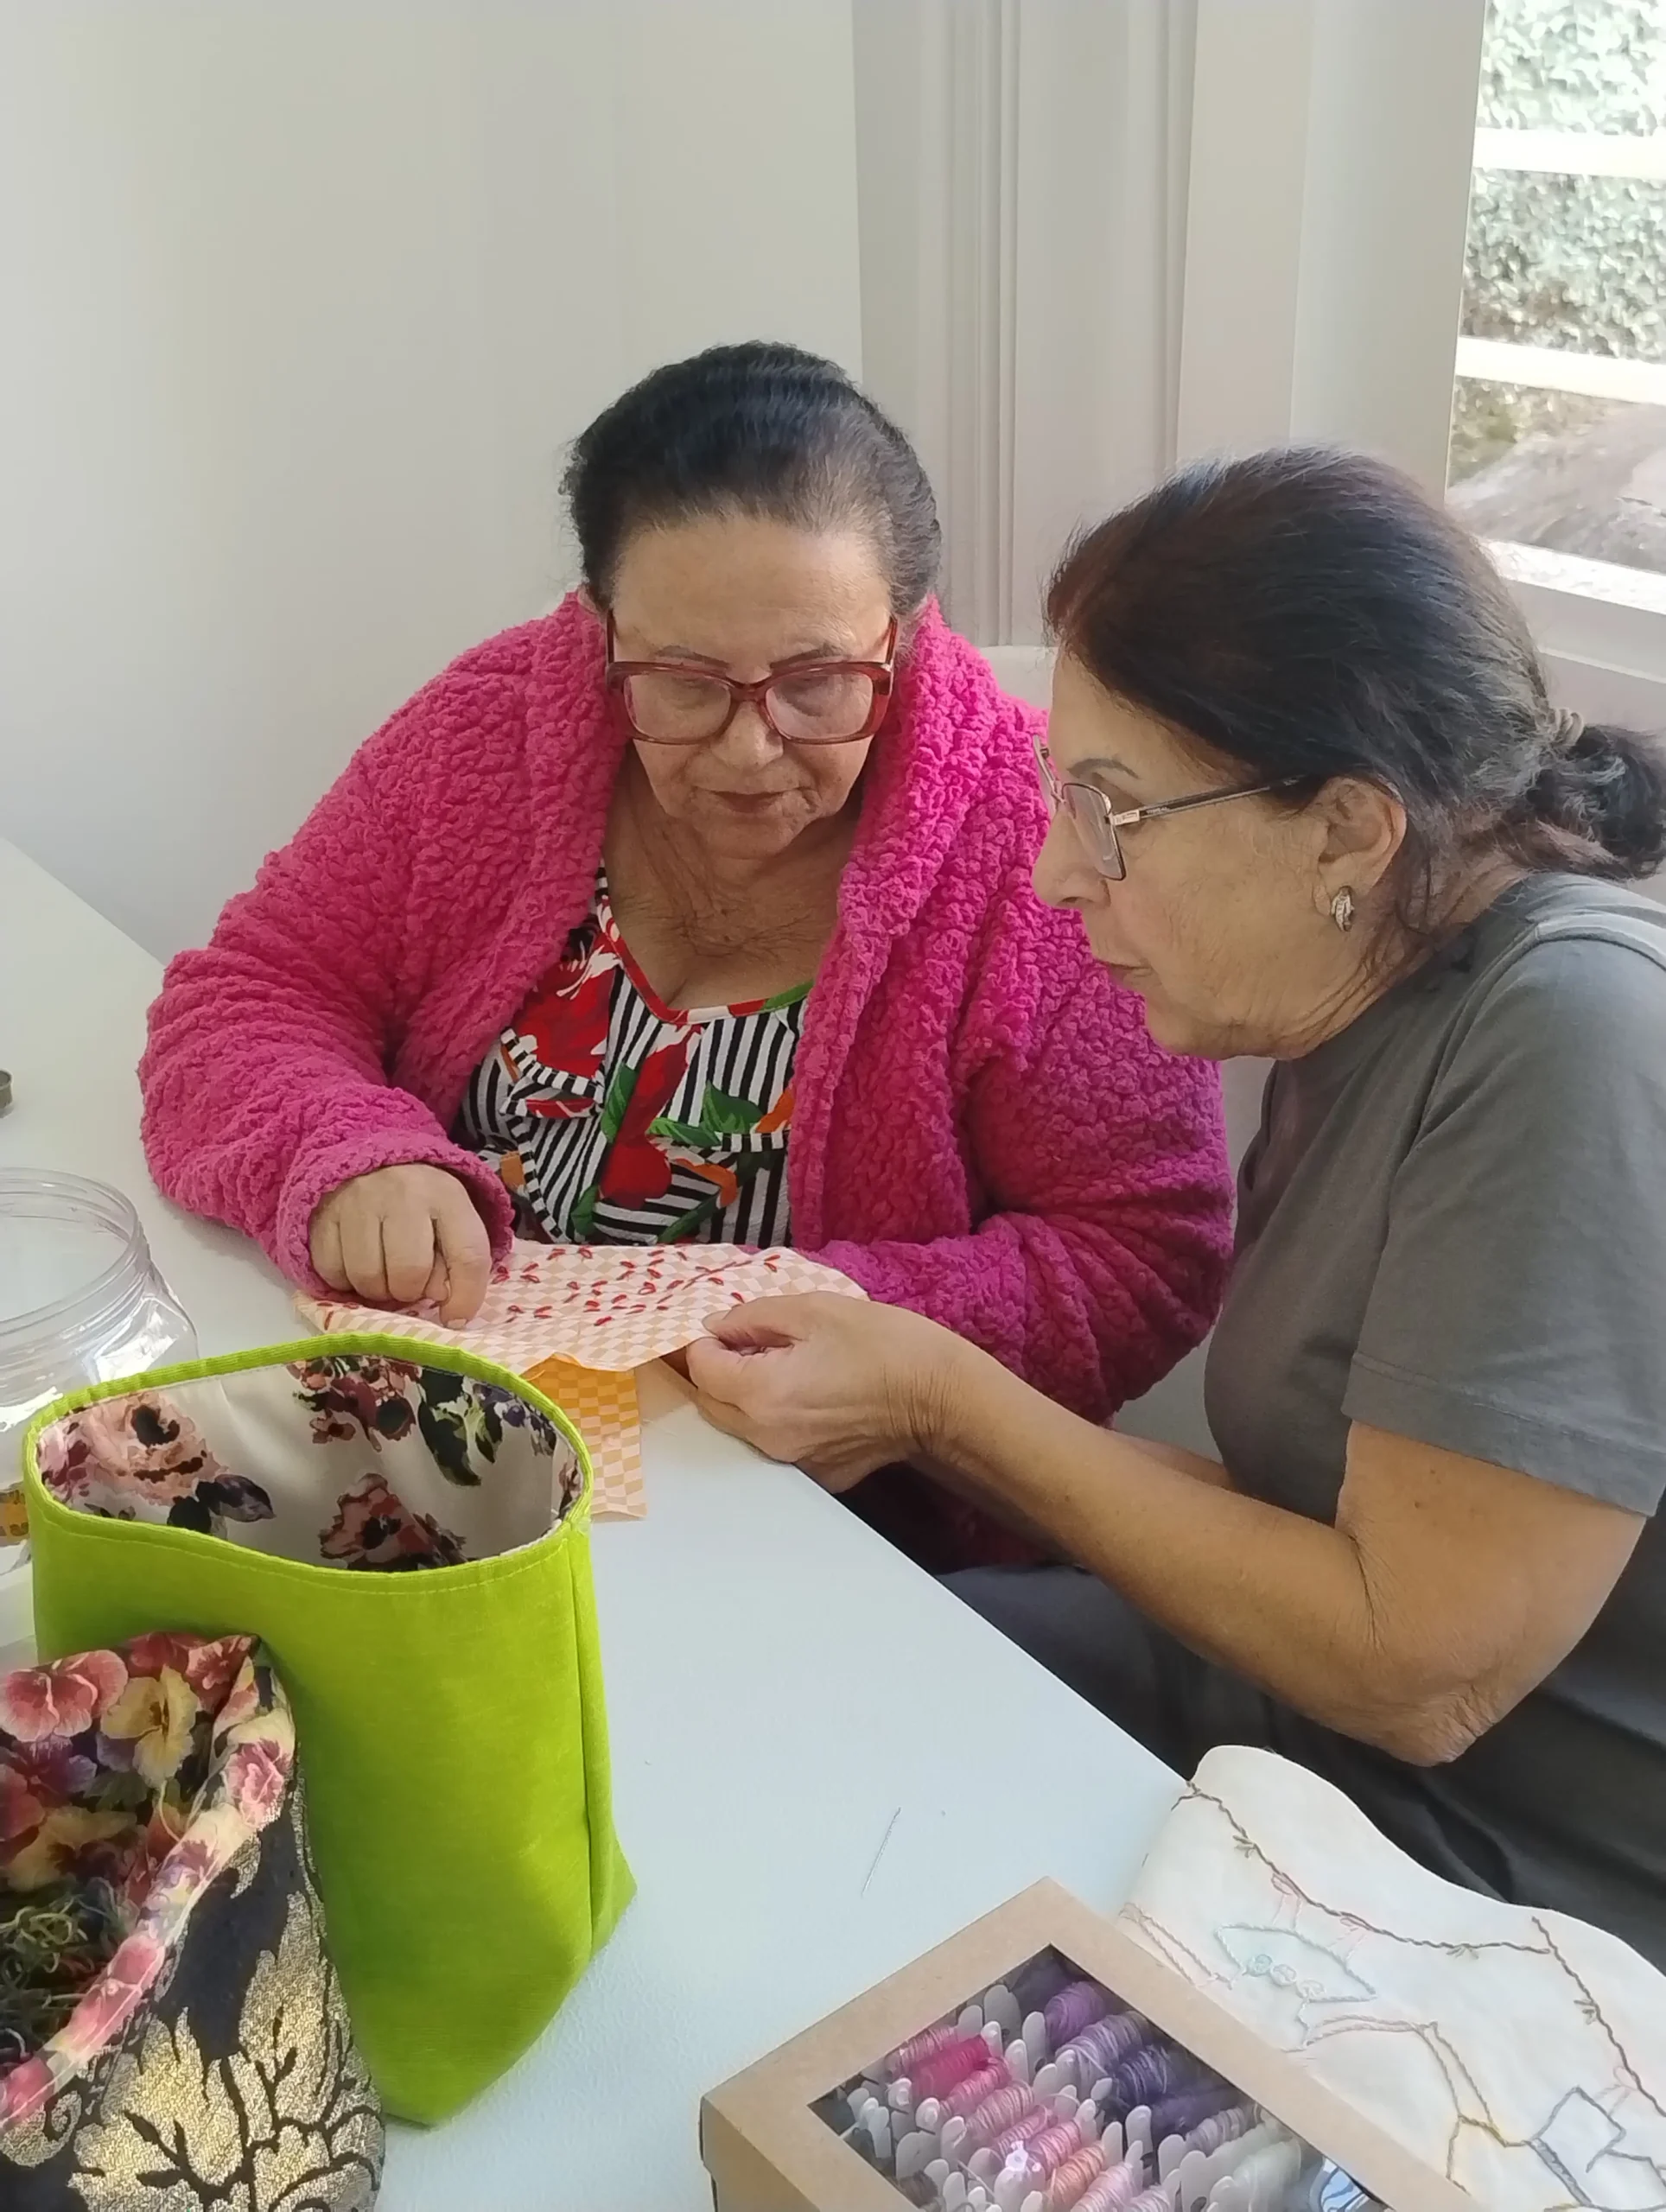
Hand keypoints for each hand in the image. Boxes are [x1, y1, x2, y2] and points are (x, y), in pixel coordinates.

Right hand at [309, 1164, 492, 1325]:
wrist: (371, 1164)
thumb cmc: (420, 1204)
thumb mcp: (452, 1223)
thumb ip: (458, 1264)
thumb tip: (447, 1310)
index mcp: (447, 1195)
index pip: (467, 1255)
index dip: (465, 1298)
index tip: (454, 1318)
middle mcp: (402, 1193)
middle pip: (409, 1271)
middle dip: (409, 1290)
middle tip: (406, 1283)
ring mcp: (358, 1201)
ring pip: (366, 1277)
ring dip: (375, 1290)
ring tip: (381, 1274)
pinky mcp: (323, 1214)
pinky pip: (332, 1271)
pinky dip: (344, 1280)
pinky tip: (355, 1264)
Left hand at [683, 1293, 968, 1491]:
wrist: (942, 1398)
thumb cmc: (884, 1345)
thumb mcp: (815, 1309)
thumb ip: (754, 1316)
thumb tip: (716, 1325)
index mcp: (762, 1393)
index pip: (701, 1369)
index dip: (706, 1341)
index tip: (728, 1327)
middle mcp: (766, 1437)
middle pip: (711, 1403)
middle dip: (717, 1372)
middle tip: (748, 1343)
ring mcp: (792, 1462)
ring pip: (740, 1427)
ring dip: (742, 1397)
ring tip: (779, 1366)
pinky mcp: (817, 1474)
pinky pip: (775, 1443)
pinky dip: (775, 1419)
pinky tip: (809, 1396)